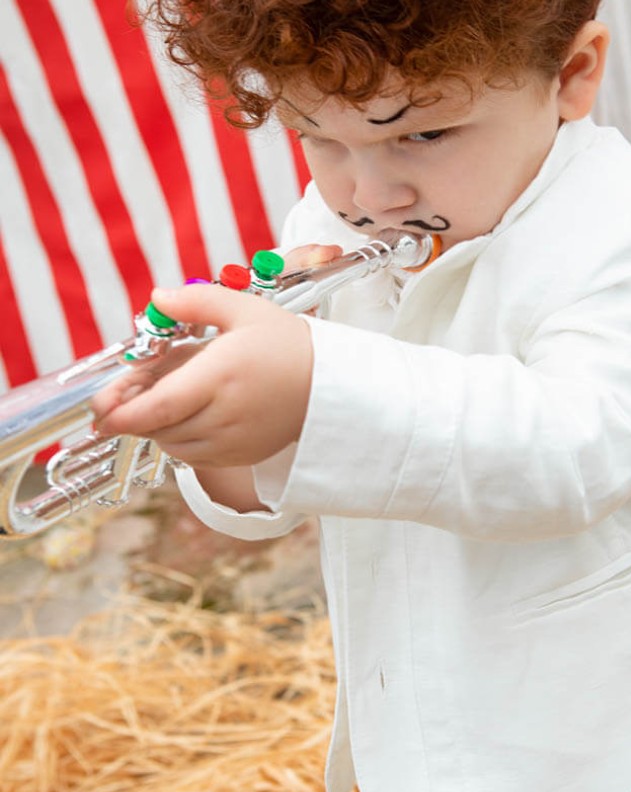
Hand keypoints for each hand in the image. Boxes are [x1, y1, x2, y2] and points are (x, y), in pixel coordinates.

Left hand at [92, 283, 312, 467]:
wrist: (333, 387)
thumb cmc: (290, 346)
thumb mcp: (245, 311)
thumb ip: (195, 302)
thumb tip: (156, 299)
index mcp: (220, 375)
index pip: (156, 408)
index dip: (120, 414)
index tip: (100, 410)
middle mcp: (224, 414)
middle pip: (157, 428)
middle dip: (131, 414)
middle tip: (121, 398)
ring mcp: (233, 440)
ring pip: (172, 444)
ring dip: (156, 426)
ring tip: (163, 399)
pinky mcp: (242, 455)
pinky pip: (195, 456)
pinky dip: (180, 439)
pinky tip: (188, 415)